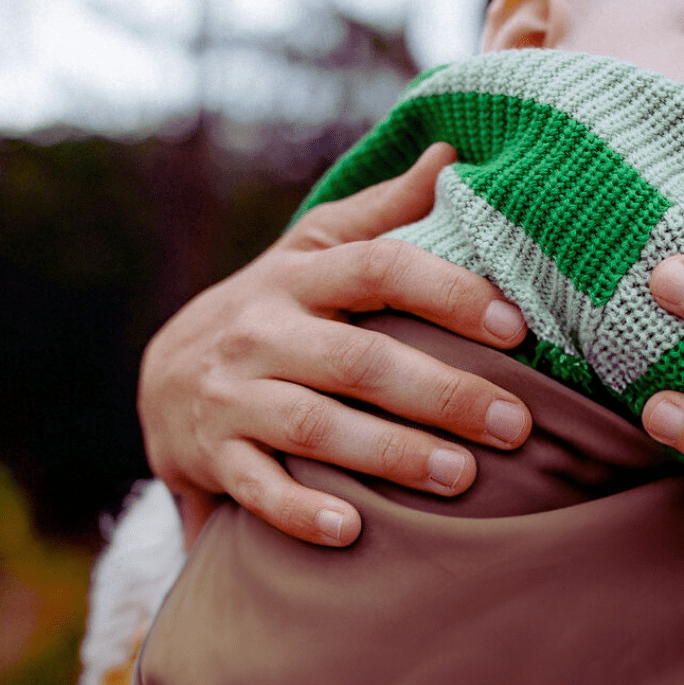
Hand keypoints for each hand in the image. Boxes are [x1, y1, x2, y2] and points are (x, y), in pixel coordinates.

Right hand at [138, 143, 529, 548]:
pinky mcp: (213, 454)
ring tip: (461, 477)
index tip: (516, 329)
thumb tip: (452, 153)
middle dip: (442, 393)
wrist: (167, 374)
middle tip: (515, 426)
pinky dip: (300, 511)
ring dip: (391, 454)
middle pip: (360, 359)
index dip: (449, 293)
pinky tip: (352, 532)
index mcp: (300, 275)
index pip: (379, 267)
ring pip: (315, 425)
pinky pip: (256, 487)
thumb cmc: (273, 310)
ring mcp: (233, 395)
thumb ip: (382, 212)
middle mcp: (263, 331)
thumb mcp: (313, 250)